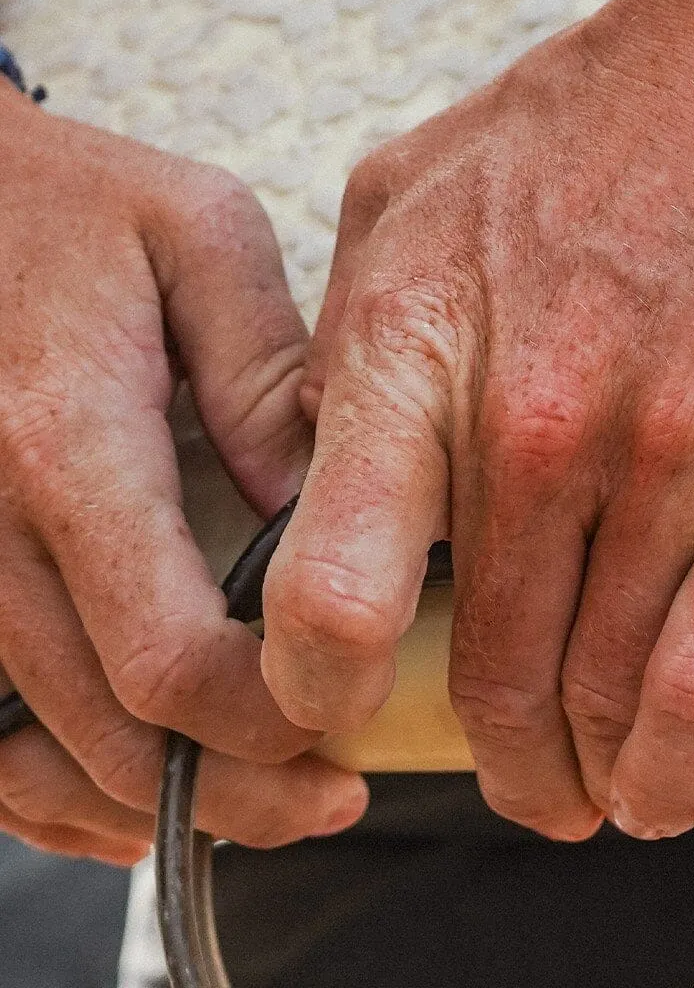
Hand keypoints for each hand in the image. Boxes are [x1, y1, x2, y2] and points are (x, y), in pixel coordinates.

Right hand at [0, 91, 367, 863]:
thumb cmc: (63, 201)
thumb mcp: (192, 234)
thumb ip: (261, 368)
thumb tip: (321, 496)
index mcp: (63, 444)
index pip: (163, 651)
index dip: (262, 715)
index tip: (347, 710)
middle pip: (106, 730)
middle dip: (233, 784)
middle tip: (335, 792)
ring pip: (30, 756)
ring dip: (148, 807)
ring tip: (265, 807)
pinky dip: (48, 793)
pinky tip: (132, 801)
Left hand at [261, 0, 693, 838]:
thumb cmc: (614, 114)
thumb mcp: (418, 187)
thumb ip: (352, 332)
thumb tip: (328, 457)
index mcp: (427, 341)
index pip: (331, 591)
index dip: (320, 691)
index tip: (344, 711)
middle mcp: (542, 419)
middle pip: (485, 671)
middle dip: (488, 750)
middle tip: (506, 766)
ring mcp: (673, 463)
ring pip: (596, 698)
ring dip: (578, 774)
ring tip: (581, 785)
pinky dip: (675, 771)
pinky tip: (659, 789)